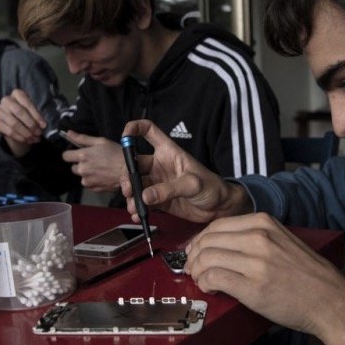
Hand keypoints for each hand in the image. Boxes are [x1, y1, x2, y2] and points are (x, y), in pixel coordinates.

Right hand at [0, 89, 45, 156]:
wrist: (12, 123)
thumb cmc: (25, 115)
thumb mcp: (32, 112)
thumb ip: (37, 117)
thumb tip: (42, 126)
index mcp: (17, 94)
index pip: (27, 104)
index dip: (36, 115)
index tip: (44, 126)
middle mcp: (6, 100)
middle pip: (20, 112)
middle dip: (31, 124)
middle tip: (39, 133)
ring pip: (14, 123)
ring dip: (26, 133)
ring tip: (35, 138)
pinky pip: (9, 131)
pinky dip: (20, 137)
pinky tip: (27, 140)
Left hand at [61, 131, 122, 191]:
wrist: (128, 170)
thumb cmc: (117, 154)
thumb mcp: (101, 141)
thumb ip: (82, 138)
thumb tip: (69, 133)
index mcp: (83, 156)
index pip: (65, 156)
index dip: (71, 154)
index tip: (77, 153)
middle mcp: (82, 169)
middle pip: (73, 167)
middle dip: (81, 164)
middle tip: (94, 160)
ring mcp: (87, 180)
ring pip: (81, 176)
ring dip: (87, 172)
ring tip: (100, 168)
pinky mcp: (93, 188)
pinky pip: (88, 183)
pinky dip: (93, 180)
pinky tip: (102, 175)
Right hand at [120, 119, 251, 223]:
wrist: (220, 208)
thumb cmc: (212, 187)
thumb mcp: (192, 184)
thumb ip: (169, 189)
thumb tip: (145, 196)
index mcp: (168, 152)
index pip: (149, 131)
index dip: (135, 128)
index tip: (124, 135)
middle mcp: (159, 165)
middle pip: (134, 163)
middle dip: (127, 176)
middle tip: (128, 190)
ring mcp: (157, 183)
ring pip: (136, 185)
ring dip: (131, 196)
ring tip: (134, 208)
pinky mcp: (158, 199)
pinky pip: (142, 202)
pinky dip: (137, 209)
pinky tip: (137, 216)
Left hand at [185, 213, 344, 344]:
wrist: (331, 301)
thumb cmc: (307, 275)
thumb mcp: (282, 240)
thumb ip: (253, 237)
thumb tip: (218, 244)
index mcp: (264, 223)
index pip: (216, 225)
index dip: (199, 240)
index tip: (195, 252)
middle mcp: (259, 237)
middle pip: (207, 240)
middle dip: (193, 256)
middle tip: (192, 269)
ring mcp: (256, 262)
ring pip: (206, 258)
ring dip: (197, 271)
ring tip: (201, 280)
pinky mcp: (253, 287)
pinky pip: (214, 278)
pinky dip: (205, 283)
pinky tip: (209, 288)